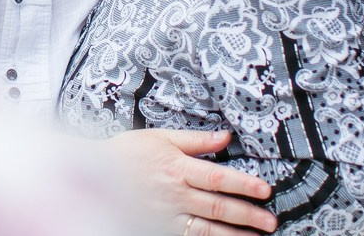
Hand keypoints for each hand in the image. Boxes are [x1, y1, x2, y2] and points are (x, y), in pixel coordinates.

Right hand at [104, 129, 276, 234]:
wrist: (94, 175)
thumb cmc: (128, 152)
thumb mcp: (161, 137)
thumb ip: (196, 140)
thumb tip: (226, 137)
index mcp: (177, 168)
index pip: (218, 178)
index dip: (244, 185)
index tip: (265, 190)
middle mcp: (175, 194)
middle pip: (218, 207)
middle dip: (248, 215)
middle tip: (270, 220)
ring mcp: (167, 215)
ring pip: (207, 229)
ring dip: (235, 235)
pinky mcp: (159, 228)